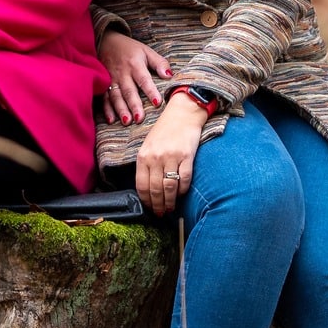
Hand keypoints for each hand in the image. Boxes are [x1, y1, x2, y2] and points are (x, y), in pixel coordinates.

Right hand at [99, 30, 170, 123]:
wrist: (105, 41)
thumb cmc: (129, 48)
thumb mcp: (146, 51)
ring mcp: (111, 79)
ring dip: (121, 109)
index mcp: (135, 64)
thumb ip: (159, 63)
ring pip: (116, 96)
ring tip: (127, 121)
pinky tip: (111, 119)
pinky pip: (104, 97)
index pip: (144, 79)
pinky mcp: (103, 83)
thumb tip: (169, 76)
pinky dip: (106, 109)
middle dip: (134, 105)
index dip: (150, 91)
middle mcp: (122, 73)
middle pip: (129, 91)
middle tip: (140, 119)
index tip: (157, 102)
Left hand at [136, 92, 207, 217]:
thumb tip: (148, 189)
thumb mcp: (149, 146)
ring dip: (169, 202)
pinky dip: (182, 190)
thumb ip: (146, 165)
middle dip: (157, 205)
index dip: (145, 201)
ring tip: (170, 209)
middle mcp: (155, 157)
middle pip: (155, 189)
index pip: (141, 185)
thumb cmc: (165, 131)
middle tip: (161, 214)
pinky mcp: (186, 156)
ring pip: (169, 187)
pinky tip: (181, 194)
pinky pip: (184, 179)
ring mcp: (171, 157)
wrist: (182, 113)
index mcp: (143, 156)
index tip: (149, 209)